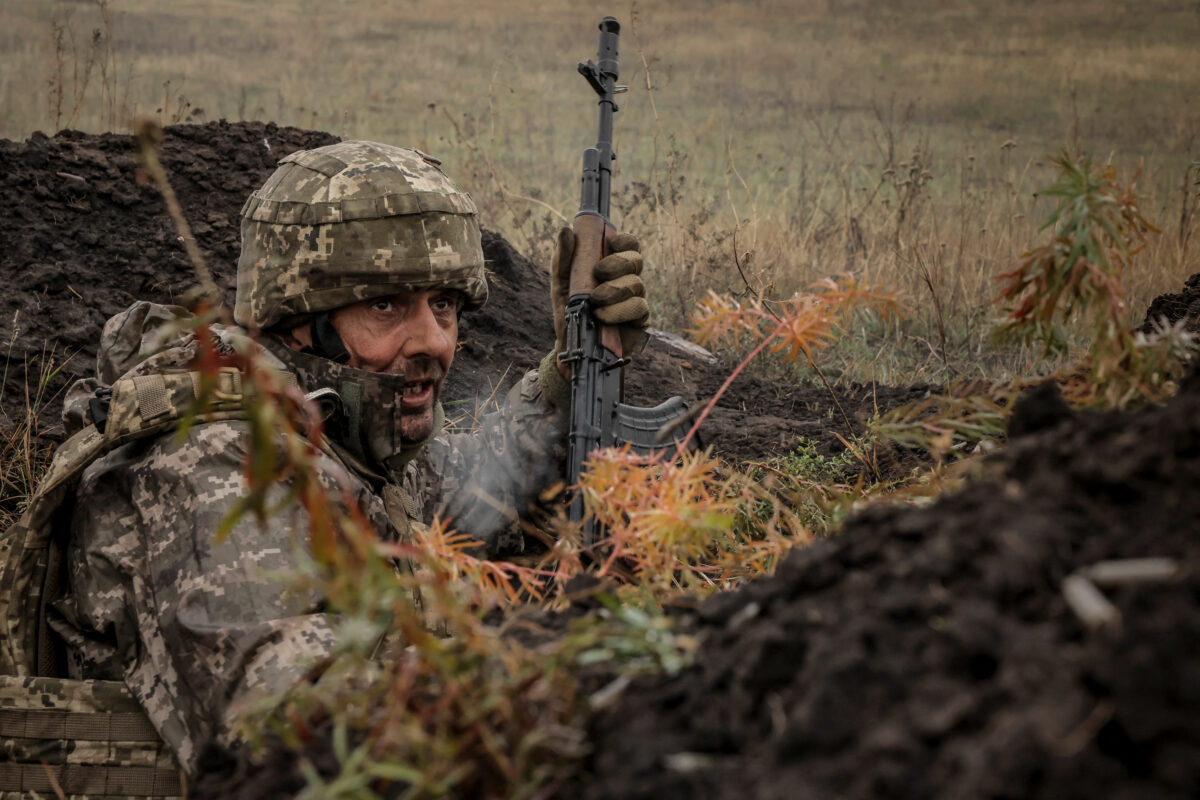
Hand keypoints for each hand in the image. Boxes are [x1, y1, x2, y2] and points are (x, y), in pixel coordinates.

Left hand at [550, 226, 649, 358]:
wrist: (571, 347)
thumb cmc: (569, 310)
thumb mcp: (561, 283)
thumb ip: (563, 258)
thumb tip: (566, 231)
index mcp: (612, 266)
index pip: (629, 245)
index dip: (625, 241)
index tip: (611, 242)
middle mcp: (627, 280)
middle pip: (636, 261)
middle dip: (618, 263)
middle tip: (598, 272)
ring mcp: (635, 300)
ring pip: (637, 284)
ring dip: (614, 290)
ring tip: (595, 301)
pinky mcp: (639, 321)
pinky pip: (639, 308)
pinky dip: (619, 310)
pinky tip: (602, 316)